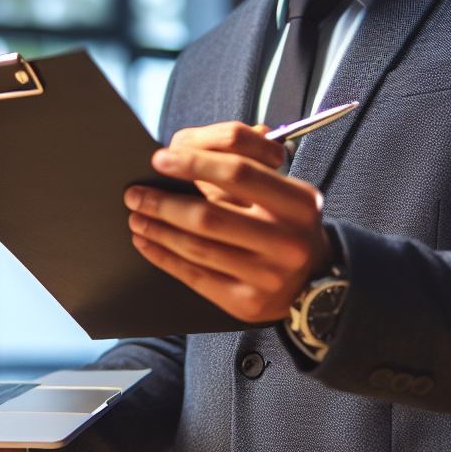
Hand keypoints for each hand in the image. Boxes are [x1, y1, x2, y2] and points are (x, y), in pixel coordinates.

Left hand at [124, 121, 330, 322]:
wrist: (315, 278)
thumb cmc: (285, 223)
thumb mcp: (279, 187)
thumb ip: (239, 162)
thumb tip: (182, 149)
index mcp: (298, 202)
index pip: (239, 172)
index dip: (194, 162)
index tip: (160, 159)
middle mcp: (287, 241)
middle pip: (211, 215)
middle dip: (163, 202)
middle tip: (136, 193)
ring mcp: (268, 275)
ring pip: (198, 247)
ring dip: (158, 229)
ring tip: (136, 216)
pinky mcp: (248, 302)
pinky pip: (195, 276)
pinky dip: (164, 257)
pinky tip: (147, 242)